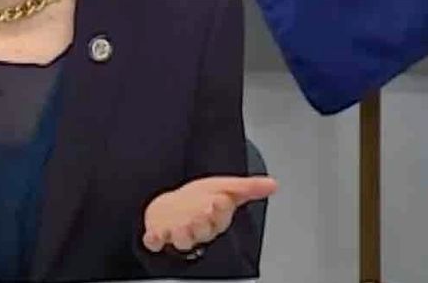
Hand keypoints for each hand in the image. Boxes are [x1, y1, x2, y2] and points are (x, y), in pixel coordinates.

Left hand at [142, 176, 277, 252]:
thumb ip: (248, 188)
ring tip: (181, 227)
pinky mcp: (158, 235)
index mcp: (215, 219)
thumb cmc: (200, 200)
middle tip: (203, 211)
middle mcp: (198, 229)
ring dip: (182, 235)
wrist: (173, 206)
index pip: (220, 217)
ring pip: (183, 240)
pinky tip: (153, 236)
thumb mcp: (224, 188)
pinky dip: (154, 241)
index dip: (220, 210)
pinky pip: (156, 243)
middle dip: (203, 222)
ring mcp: (178, 233)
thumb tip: (273, 184)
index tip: (220, 198)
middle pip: (203, 231)